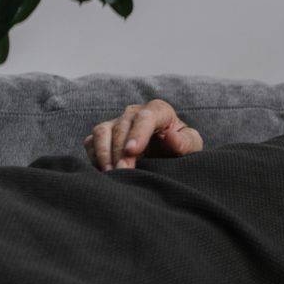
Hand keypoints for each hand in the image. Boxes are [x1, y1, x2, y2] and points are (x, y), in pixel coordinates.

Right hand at [83, 99, 202, 170]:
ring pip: (102, 131)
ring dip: (104, 153)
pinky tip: (103, 171)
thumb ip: (185, 142)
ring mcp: (116, 122)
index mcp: (159, 110)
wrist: (167, 153)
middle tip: (124, 171)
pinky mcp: (104, 135)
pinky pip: (91, 142)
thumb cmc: (181, 147)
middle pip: (122, 126)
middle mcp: (134, 113)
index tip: (133, 151)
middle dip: (121, 150)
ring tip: (111, 172)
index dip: (138, 133)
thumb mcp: (191, 145)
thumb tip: (171, 137)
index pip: (146, 117)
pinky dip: (94, 156)